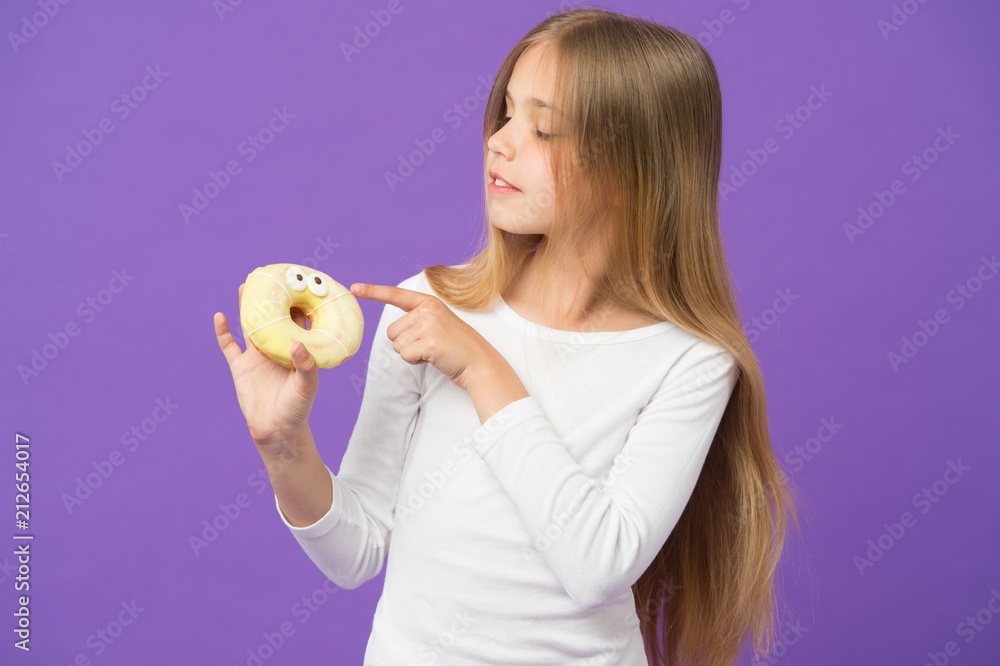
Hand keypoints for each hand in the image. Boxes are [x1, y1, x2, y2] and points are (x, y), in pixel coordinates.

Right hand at [214, 283, 318, 449]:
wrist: (276, 430)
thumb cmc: (297, 409)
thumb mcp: (306, 388)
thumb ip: (305, 367)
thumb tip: (298, 345)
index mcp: (296, 350)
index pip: (300, 321)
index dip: (300, 303)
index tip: (300, 283)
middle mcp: (277, 349)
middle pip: (274, 317)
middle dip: (273, 298)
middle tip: (269, 275)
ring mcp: (257, 357)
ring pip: (251, 326)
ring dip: (248, 308)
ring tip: (246, 286)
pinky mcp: (241, 367)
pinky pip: (229, 345)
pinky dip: (223, 331)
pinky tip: (220, 315)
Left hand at [351, 282, 497, 391]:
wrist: (479, 362)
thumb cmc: (457, 347)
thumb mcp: (438, 324)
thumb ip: (418, 321)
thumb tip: (394, 333)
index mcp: (429, 303)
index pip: (396, 295)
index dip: (373, 292)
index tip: (354, 288)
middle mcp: (428, 310)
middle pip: (392, 331)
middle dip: (406, 344)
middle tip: (430, 345)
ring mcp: (429, 325)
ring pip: (397, 345)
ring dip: (411, 353)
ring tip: (434, 351)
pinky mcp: (429, 342)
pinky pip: (405, 355)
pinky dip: (416, 361)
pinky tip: (433, 358)